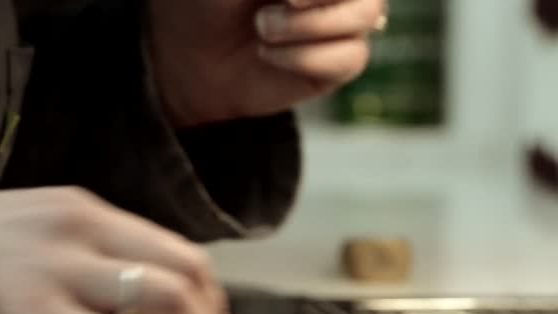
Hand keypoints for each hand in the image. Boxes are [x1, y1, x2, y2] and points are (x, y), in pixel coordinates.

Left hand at [147, 0, 385, 126]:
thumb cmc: (207, 3)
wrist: (192, 59)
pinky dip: (304, 57)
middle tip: (285, 0)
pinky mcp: (339, 62)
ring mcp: (343, 20)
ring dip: (309, 24)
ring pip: (366, 15)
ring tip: (263, 28)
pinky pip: (350, 57)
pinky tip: (270, 55)